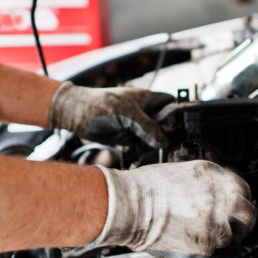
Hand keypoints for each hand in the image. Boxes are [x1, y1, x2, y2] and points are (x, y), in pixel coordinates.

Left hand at [48, 81, 173, 147]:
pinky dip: (142, 153)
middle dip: (168, 136)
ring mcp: (136, 125)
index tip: (184, 130)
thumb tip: (164, 141)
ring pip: (153, 138)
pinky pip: (140, 146)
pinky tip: (142, 158)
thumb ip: (146, 126)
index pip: (171, 104)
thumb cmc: (98, 105)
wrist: (73, 114)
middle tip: (172, 148)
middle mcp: (144, 111)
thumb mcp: (126, 114)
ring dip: (155, 147)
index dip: (179, 115)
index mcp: (147, 99)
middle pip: (164, 124)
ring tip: (157, 155)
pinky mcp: (127, 136)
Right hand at [92, 161, 255, 255]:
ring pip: (226, 239)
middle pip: (247, 218)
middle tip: (226, 229)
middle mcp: (221, 199)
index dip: (237, 204)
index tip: (233, 211)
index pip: (245, 193)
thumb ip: (208, 185)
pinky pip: (206, 254)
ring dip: (212, 240)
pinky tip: (178, 240)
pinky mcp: (203, 246)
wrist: (128, 204)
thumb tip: (219, 197)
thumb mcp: (185, 173)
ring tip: (188, 232)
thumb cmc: (147, 187)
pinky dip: (194, 252)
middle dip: (239, 225)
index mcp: (217, 177)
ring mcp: (214, 224)